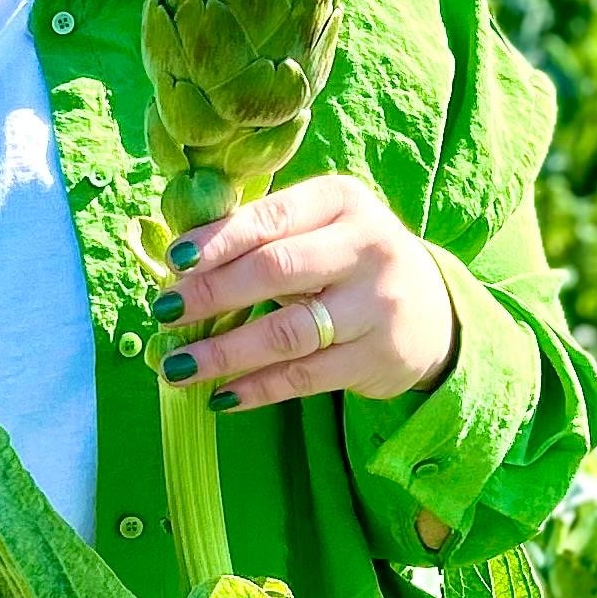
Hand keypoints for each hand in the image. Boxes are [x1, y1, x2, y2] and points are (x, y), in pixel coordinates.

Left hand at [154, 175, 457, 414]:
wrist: (432, 310)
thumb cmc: (349, 260)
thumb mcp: (322, 227)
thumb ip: (265, 233)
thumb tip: (178, 260)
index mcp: (343, 201)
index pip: (271, 218)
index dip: (217, 240)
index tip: (174, 261)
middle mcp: (367, 247)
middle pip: (275, 270)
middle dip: (212, 293)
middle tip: (164, 312)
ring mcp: (377, 305)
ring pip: (287, 332)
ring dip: (224, 353)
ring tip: (176, 366)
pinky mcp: (377, 356)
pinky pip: (304, 377)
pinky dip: (256, 389)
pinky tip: (220, 396)